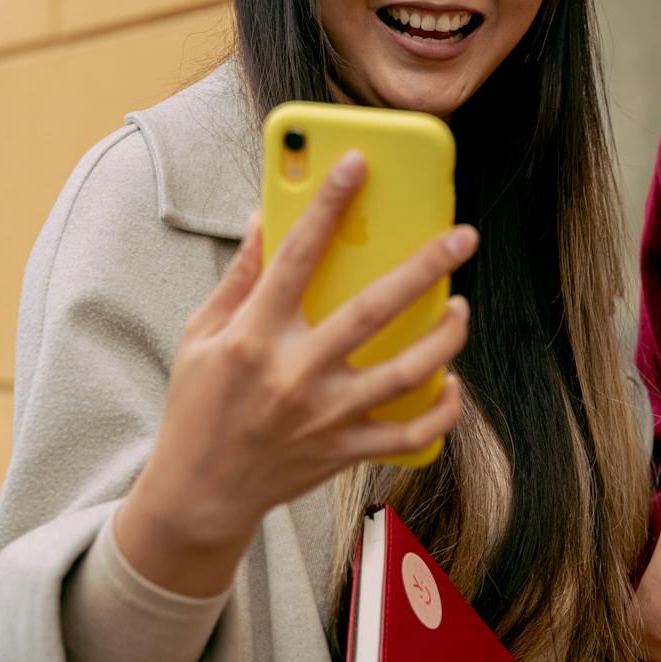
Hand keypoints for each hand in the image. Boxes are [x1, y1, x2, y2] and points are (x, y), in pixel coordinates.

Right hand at [118, 151, 472, 595]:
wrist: (198, 496)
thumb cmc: (199, 407)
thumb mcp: (200, 336)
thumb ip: (240, 277)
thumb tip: (266, 217)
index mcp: (255, 336)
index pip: (296, 255)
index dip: (326, 204)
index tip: (357, 165)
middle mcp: (295, 373)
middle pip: (373, 310)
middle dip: (424, 267)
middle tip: (462, 235)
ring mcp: (325, 416)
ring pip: (406, 371)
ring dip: (445, 336)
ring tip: (460, 307)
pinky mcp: (345, 451)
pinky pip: (410, 432)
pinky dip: (441, 409)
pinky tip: (452, 381)